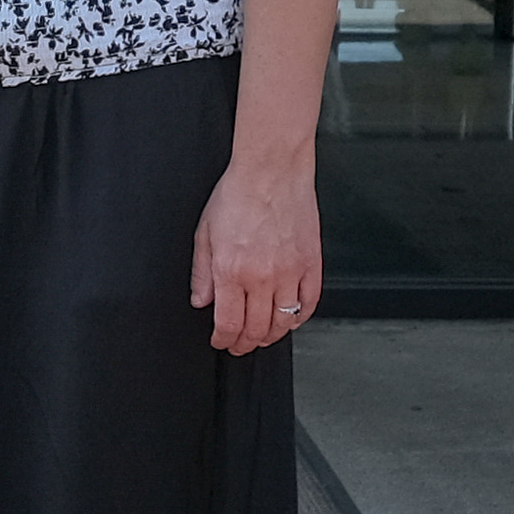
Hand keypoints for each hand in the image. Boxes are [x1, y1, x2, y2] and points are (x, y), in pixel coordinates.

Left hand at [194, 154, 319, 353]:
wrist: (271, 169)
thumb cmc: (238, 193)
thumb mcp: (205, 233)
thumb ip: (201, 272)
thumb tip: (201, 300)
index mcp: (232, 271)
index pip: (228, 324)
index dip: (223, 340)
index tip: (221, 342)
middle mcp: (262, 276)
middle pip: (256, 329)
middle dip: (245, 343)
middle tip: (240, 344)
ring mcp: (290, 271)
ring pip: (284, 322)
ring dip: (271, 336)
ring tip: (263, 336)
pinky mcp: (312, 263)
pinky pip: (309, 303)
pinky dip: (300, 317)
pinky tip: (290, 319)